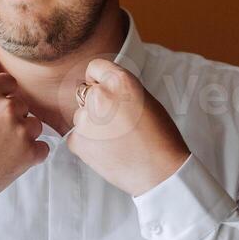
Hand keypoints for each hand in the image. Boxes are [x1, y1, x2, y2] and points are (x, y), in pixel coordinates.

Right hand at [0, 74, 48, 204]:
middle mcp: (5, 107)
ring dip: (23, 136)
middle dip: (12, 119)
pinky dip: (32, 156)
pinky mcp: (28, 153)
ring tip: (2, 150)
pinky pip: (43, 148)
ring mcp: (19, 129)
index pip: (9, 82)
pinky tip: (13, 161)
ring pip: (35, 126)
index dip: (5, 96)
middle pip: (22, 106)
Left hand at [66, 58, 189, 196]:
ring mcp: (85, 119)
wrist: (161, 172)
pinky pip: (77, 136)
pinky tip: (107, 150)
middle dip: (95, 103)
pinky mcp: (77, 141)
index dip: (100, 80)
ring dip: (92, 124)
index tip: (107, 91)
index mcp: (120, 81)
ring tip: (115, 139)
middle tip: (115, 121)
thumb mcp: (144, 99)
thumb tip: (99, 85)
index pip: (94, 67)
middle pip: (85, 91)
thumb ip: (120, 89)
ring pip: (80, 115)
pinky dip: (88, 143)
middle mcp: (99, 96)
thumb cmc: (159, 136)